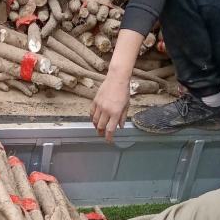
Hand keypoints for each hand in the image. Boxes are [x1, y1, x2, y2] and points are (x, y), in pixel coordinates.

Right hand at [90, 27, 142, 141]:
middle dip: (101, 133)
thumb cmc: (124, 91)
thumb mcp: (127, 105)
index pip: (110, 129)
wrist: (117, 79)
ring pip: (94, 120)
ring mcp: (100, 106)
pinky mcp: (95, 101)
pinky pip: (92, 112)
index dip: (109, 137)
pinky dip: (92, 118)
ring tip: (98, 128)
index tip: (109, 141)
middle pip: (101, 126)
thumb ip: (123, 117)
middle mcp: (106, 111)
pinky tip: (94, 119)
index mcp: (116, 113)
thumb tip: (120, 126)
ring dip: (96, 126)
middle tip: (102, 135)